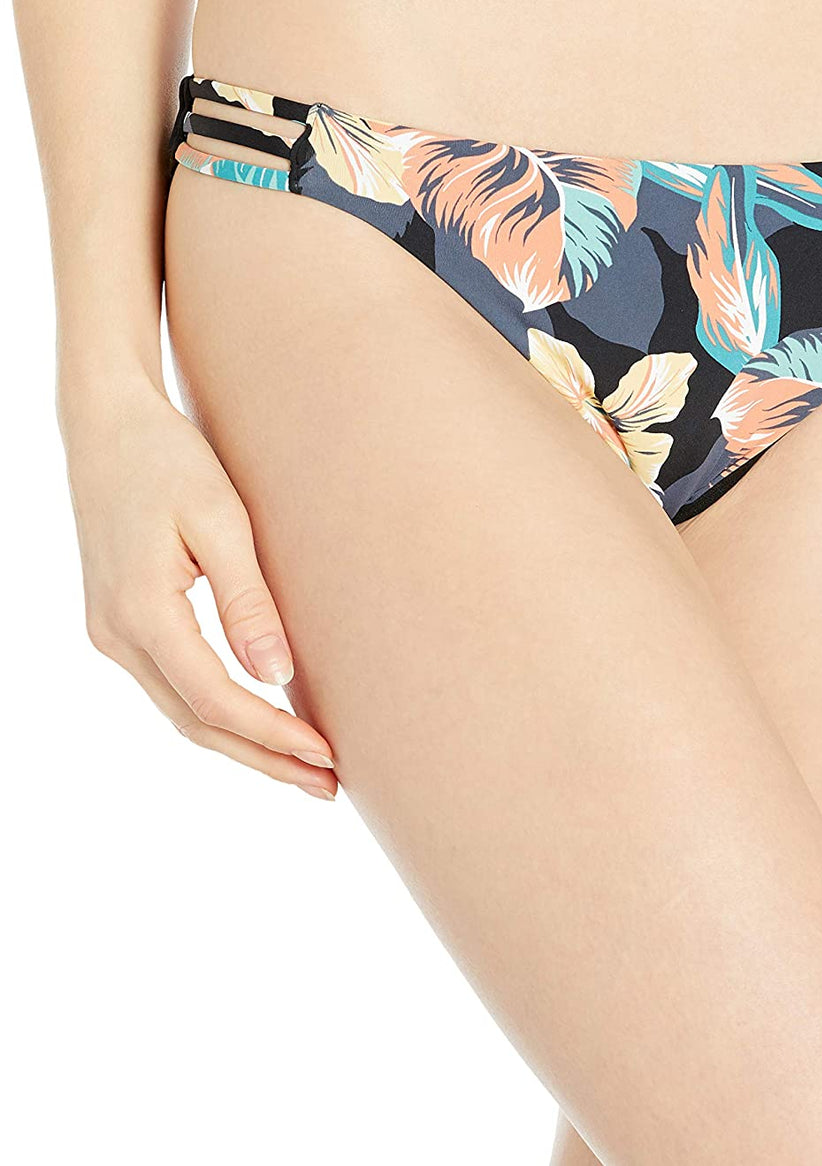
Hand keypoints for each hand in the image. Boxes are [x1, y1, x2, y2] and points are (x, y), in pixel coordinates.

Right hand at [61, 375, 336, 799]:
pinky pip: (173, 685)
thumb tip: (277, 677)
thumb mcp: (220, 521)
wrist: (106, 423)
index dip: (273, 733)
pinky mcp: (119, 622)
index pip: (215, 700)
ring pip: (182, 710)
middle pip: (197, 722)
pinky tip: (259, 720)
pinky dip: (218, 712)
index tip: (327, 753)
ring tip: (304, 767)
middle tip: (328, 785)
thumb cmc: (168, 459)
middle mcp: (115, 634)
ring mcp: (111, 632)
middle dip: (264, 758)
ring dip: (243, 742)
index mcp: (140, 612)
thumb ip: (248, 601)